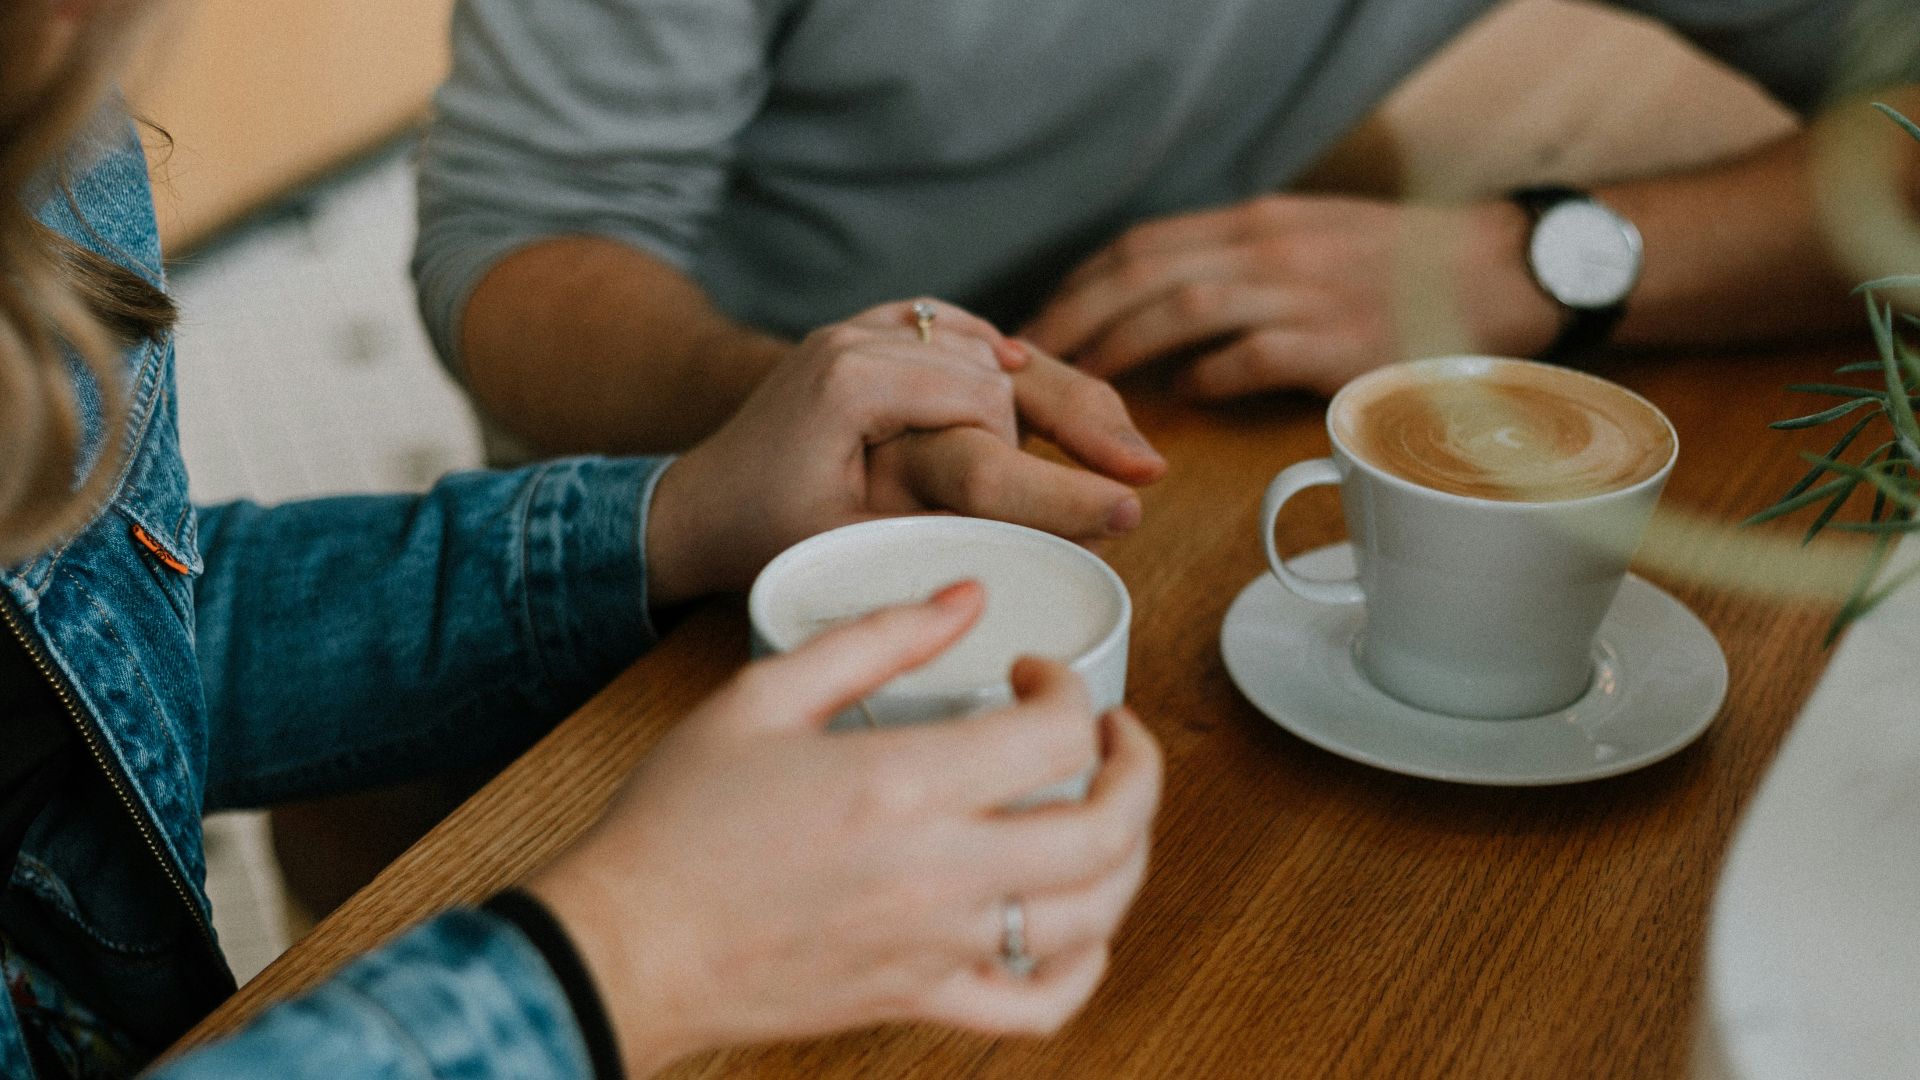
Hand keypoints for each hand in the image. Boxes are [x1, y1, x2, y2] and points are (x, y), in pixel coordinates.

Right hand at [529, 584, 1162, 1076]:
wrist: (625, 945)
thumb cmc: (679, 822)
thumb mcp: (762, 695)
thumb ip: (875, 638)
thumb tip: (964, 598)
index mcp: (902, 784)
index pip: (1057, 733)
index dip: (1070, 686)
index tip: (1034, 673)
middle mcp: (939, 872)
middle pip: (1110, 829)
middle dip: (1139, 768)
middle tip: (1113, 735)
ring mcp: (938, 947)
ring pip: (1097, 915)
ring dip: (1130, 855)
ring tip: (1108, 812)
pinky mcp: (922, 1000)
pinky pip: (1042, 1005)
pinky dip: (1085, 966)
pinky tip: (1075, 923)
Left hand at [647, 299, 1164, 605]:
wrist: (695, 503)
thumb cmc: (763, 535)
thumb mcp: (854, 542)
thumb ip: (941, 524)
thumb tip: (1048, 536)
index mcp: (853, 378)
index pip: (984, 403)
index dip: (1048, 461)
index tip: (1115, 508)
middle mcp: (859, 334)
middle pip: (998, 364)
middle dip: (1078, 416)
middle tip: (1146, 469)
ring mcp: (861, 327)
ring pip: (983, 344)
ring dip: (1048, 390)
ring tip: (1118, 443)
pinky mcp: (867, 334)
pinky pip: (952, 330)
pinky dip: (999, 355)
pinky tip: (1041, 378)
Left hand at [1023, 194, 1554, 398]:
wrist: (1509, 270)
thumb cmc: (1407, 268)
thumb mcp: (1314, 241)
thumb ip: (1244, 266)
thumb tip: (1170, 314)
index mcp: (1259, 225)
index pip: (1143, 244)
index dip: (1081, 284)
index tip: (1041, 323)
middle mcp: (1272, 248)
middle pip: (1144, 272)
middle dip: (1076, 317)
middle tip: (1031, 364)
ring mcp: (1307, 292)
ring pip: (1184, 307)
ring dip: (1122, 347)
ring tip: (1083, 386)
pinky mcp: (1342, 341)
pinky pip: (1252, 356)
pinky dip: (1207, 376)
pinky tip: (1181, 400)